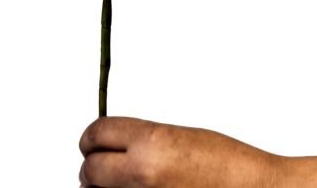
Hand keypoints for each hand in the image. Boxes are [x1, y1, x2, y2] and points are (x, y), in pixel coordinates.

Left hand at [78, 116, 279, 187]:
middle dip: (93, 166)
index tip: (92, 141)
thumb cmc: (227, 164)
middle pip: (90, 170)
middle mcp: (143, 173)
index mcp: (151, 142)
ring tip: (123, 183)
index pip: (97, 134)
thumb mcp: (179, 137)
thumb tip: (112, 148)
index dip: (92, 137)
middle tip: (101, 164)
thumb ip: (142, 141)